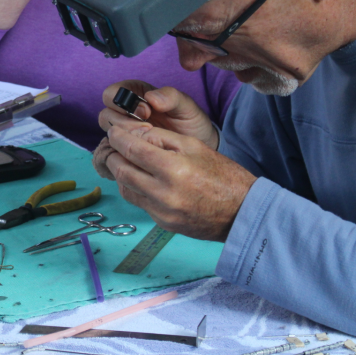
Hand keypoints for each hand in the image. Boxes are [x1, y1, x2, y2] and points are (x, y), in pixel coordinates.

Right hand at [98, 81, 219, 149]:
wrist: (197, 147)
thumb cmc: (190, 122)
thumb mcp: (186, 106)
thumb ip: (171, 97)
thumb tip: (150, 98)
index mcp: (135, 95)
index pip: (112, 93)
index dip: (123, 102)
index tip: (146, 112)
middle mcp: (125, 113)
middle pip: (105, 114)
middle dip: (124, 123)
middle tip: (147, 130)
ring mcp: (124, 134)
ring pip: (107, 134)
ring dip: (124, 140)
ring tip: (147, 143)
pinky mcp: (125, 152)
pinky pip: (112, 153)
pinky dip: (121, 156)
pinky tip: (140, 157)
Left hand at [100, 125, 256, 241]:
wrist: (243, 212)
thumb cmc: (223, 175)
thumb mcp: (195, 145)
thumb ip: (162, 138)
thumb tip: (135, 134)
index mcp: (174, 169)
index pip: (132, 150)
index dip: (117, 138)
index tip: (113, 131)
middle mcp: (164, 193)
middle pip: (121, 171)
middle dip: (113, 155)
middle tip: (114, 145)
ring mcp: (162, 212)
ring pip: (126, 188)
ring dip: (121, 172)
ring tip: (125, 160)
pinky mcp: (163, 223)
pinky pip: (139, 202)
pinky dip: (134, 188)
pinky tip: (141, 178)